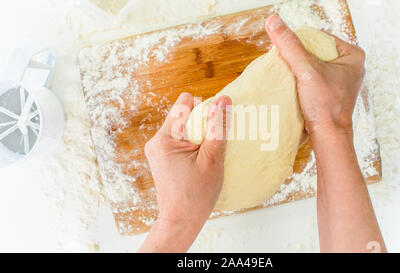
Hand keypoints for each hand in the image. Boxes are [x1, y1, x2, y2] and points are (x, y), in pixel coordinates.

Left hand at [139, 93, 231, 251]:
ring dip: (197, 136)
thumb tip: (224, 99)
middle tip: (211, 146)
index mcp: (165, 138)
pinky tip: (199, 161)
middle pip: (183, 115)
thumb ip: (217, 127)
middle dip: (201, 124)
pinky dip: (192, 145)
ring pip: (182, 127)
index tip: (213, 128)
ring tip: (205, 156)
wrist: (181, 221)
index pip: (184, 103)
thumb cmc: (197, 194)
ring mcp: (157, 149)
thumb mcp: (213, 158)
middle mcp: (156, 140)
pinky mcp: (161, 157)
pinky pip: (179, 140)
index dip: (203, 109)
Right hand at [265, 15, 365, 137]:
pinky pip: (313, 77)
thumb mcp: (306, 70)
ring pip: (313, 64)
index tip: (281, 50)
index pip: (318, 37)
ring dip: (297, 67)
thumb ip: (290, 45)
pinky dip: (301, 78)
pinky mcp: (331, 91)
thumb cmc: (326, 106)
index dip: (297, 41)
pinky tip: (291, 83)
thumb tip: (274, 22)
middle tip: (281, 61)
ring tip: (286, 73)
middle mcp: (350, 65)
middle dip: (296, 55)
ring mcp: (341, 79)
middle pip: (315, 50)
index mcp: (353, 54)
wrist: (329, 137)